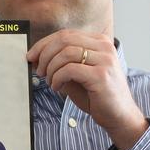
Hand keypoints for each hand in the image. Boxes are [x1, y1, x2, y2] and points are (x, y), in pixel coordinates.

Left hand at [27, 29, 147, 149]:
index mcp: (99, 42)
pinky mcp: (101, 75)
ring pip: (65, 53)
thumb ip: (59, 62)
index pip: (65, 34)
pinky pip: (69, 70)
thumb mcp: (75, 74)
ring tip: (49, 81)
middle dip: (44, 54)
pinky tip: (57, 88)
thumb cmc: (95, 94)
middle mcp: (104, 47)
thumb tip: (35, 57)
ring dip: (51, 68)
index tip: (31, 56)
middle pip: (64, 39)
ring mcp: (105, 60)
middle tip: (38, 71)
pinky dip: (57, 78)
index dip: (44, 44)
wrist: (118, 115)